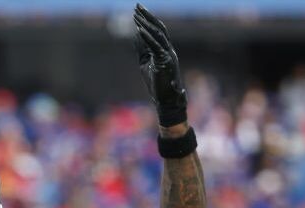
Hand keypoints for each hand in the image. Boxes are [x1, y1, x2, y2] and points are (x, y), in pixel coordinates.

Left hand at [134, 3, 187, 127]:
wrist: (166, 100)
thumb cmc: (157, 84)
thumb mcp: (146, 63)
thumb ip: (142, 49)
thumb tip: (136, 35)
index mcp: (165, 50)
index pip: (157, 30)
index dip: (148, 20)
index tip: (137, 11)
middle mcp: (169, 49)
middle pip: (158, 28)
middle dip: (147, 16)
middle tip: (137, 5)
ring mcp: (169, 55)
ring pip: (158, 35)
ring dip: (146, 24)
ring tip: (136, 15)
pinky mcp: (165, 62)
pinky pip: (156, 47)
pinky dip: (147, 38)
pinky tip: (139, 30)